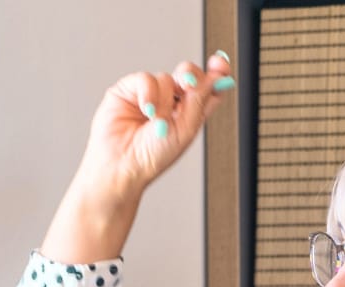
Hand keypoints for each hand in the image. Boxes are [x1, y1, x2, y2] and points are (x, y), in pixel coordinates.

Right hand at [40, 53, 233, 263]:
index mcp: (190, 112)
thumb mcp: (186, 129)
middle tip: (189, 85)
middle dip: (191, 76)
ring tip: (155, 122)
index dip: (216, 73)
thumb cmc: (154, 156)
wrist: (123, 164)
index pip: (208, 87)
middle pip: (189, 75)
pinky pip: (145, 79)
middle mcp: (172, 101)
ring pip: (167, 78)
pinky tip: (146, 110)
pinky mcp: (129, 89)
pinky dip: (148, 94)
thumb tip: (219, 77)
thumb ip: (200, 100)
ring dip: (164, 101)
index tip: (220, 64)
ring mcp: (151, 94)